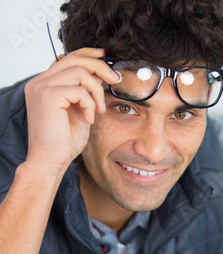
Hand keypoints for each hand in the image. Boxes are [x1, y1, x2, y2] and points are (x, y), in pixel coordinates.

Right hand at [24, 48, 118, 176]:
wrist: (50, 162)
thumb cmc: (63, 142)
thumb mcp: (78, 111)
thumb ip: (85, 92)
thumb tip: (100, 75)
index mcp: (44, 84)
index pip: (66, 58)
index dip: (87, 54)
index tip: (105, 57)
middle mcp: (39, 82)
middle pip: (74, 59)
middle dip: (99, 67)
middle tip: (114, 79)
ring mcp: (41, 87)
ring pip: (80, 72)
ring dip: (96, 91)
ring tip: (99, 110)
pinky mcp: (48, 96)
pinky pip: (80, 90)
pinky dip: (90, 104)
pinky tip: (88, 119)